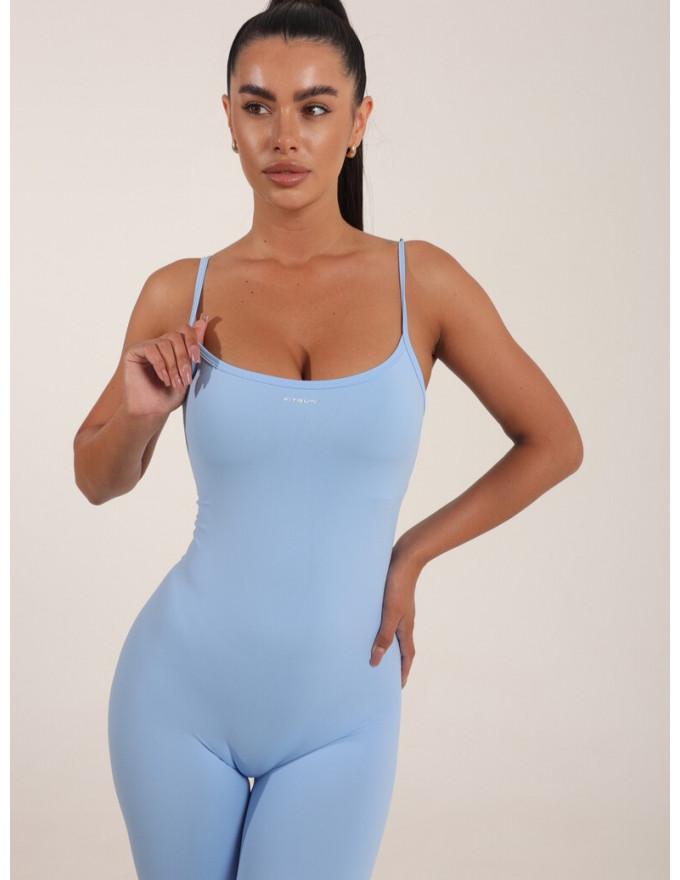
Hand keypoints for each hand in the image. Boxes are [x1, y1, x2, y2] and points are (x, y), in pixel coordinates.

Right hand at [121, 317, 208, 418]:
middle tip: (185, 378)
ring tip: (174, 383)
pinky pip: (151, 349)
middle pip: (176, 336)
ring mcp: (146, 346)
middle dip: (183, 359)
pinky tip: (163, 379)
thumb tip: (203, 320)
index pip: (185, 330)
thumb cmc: (170, 395)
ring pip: (164, 344)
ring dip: (173, 366)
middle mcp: (159, 343)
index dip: (193, 342)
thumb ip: (194, 349)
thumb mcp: (188, 372)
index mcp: (173, 346)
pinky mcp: (133, 351)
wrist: (152, 411)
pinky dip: (160, 365)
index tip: (197, 361)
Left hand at [370, 546, 422, 688]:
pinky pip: (387, 620)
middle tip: (385, 675)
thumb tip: (376, 659)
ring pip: (394, 633)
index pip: (406, 655)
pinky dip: (381, 629)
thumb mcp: (390, 612)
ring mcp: (399, 610)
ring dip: (387, 645)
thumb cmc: (398, 584)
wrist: (405, 557)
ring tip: (375, 654)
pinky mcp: (392, 599)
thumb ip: (384, 635)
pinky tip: (370, 626)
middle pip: (401, 647)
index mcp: (406, 627)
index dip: (403, 671)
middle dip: (395, 662)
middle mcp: (404, 621)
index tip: (399, 686)